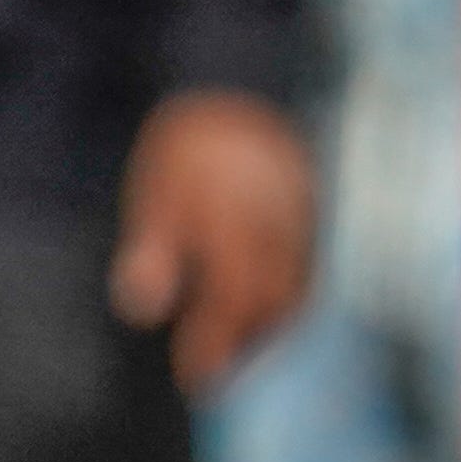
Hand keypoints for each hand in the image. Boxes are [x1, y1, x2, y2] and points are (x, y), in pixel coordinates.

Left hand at [113, 90, 319, 397]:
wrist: (237, 81)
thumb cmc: (186, 146)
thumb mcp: (155, 192)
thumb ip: (152, 248)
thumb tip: (145, 310)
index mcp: (237, 221)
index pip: (233, 301)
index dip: (215, 346)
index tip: (195, 379)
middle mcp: (279, 223)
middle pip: (273, 302)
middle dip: (245, 342)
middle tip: (212, 373)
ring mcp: (303, 215)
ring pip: (297, 286)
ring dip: (268, 324)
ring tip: (235, 344)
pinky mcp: (315, 208)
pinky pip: (309, 264)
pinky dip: (288, 294)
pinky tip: (262, 302)